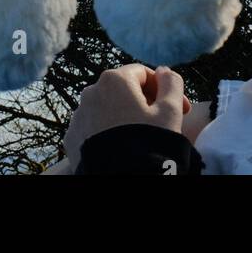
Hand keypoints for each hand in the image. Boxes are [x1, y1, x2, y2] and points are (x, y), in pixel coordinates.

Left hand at [62, 65, 190, 170]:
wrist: (124, 180)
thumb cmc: (149, 144)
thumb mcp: (170, 112)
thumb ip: (171, 84)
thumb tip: (165, 71)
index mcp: (114, 80)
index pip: (143, 74)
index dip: (163, 89)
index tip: (179, 109)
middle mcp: (91, 92)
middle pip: (124, 90)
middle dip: (144, 103)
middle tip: (161, 123)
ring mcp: (78, 116)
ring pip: (107, 108)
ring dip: (124, 117)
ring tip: (140, 138)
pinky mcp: (72, 138)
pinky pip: (94, 127)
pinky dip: (108, 132)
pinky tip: (122, 147)